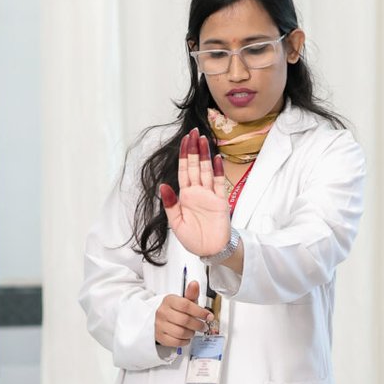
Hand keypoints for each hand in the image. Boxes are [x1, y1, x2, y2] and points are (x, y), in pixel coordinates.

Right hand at [154, 279, 215, 349]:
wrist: (160, 319)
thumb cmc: (175, 310)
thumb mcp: (183, 300)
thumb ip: (191, 294)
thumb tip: (195, 284)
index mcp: (169, 300)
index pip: (186, 305)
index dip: (200, 311)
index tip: (208, 316)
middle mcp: (162, 312)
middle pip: (185, 320)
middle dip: (198, 325)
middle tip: (203, 326)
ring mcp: (160, 325)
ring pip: (181, 332)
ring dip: (191, 333)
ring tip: (193, 331)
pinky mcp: (160, 337)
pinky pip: (176, 342)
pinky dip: (185, 341)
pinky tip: (186, 337)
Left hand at [159, 133, 230, 259]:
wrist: (211, 251)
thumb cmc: (193, 238)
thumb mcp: (176, 223)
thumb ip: (170, 204)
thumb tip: (162, 186)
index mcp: (184, 196)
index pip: (184, 171)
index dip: (184, 155)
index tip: (184, 140)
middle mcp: (197, 192)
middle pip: (195, 166)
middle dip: (194, 149)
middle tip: (194, 132)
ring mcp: (209, 195)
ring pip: (207, 171)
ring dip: (205, 155)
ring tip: (203, 139)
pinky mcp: (220, 202)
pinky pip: (219, 183)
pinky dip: (218, 171)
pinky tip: (216, 159)